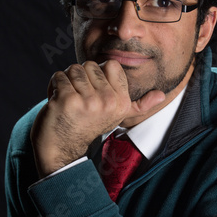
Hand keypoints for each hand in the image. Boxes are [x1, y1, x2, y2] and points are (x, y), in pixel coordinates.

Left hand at [30, 60, 164, 177]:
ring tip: (68, 101)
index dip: (98, 76)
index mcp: (122, 102)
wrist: (62, 151)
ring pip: (73, 69)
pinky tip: (57, 103)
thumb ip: (140, 105)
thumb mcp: (118, 116)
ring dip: (66, 83)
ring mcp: (88, 101)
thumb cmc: (89, 127)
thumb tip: (162, 95)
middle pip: (89, 65)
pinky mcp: (67, 100)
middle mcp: (108, 102)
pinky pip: (58, 77)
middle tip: (79, 100)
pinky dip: (53, 87)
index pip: (110, 65)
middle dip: (80, 79)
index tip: (94, 94)